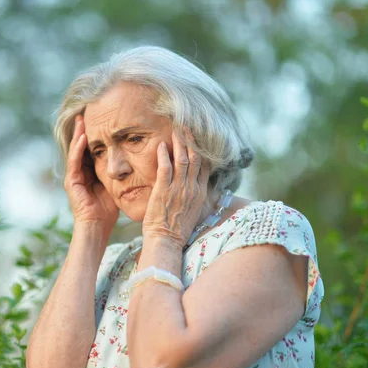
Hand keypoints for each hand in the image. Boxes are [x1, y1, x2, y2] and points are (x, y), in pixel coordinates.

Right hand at [64, 115, 118, 234]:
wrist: (97, 226)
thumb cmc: (108, 209)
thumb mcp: (116, 185)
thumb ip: (120, 172)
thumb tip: (136, 159)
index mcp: (89, 172)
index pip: (90, 149)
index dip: (94, 134)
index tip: (99, 119)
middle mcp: (79, 172)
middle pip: (80, 146)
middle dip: (82, 130)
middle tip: (86, 112)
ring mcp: (73, 176)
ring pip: (75, 150)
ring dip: (78, 135)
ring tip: (82, 120)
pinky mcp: (71, 182)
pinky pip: (74, 161)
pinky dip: (78, 148)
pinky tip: (84, 137)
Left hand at [142, 127, 209, 248]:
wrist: (166, 241)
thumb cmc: (176, 230)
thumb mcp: (191, 212)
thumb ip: (192, 198)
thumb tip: (193, 190)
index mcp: (200, 194)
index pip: (205, 167)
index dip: (202, 150)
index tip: (198, 138)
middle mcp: (192, 188)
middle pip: (196, 158)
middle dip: (191, 141)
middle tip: (187, 126)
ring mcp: (179, 189)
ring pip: (183, 159)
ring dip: (180, 143)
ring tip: (176, 130)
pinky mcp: (164, 190)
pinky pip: (165, 168)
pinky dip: (164, 155)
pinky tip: (162, 145)